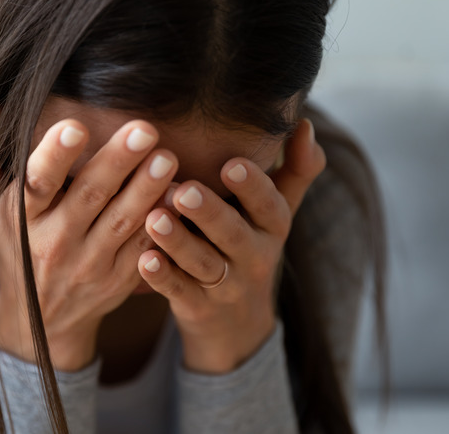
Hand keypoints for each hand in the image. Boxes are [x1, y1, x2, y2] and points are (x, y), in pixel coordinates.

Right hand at [0, 119, 177, 369]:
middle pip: (89, 197)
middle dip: (117, 162)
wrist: (40, 318)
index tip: (76, 126)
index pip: (37, 184)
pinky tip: (179, 197)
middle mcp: (55, 242)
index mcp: (22, 218)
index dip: (55, 156)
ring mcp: (89, 264)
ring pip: (122, 222)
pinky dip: (162, 223)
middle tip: (144, 130)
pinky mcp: (118, 278)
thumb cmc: (17, 248)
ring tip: (167, 158)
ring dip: (147, 189)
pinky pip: (144, 247)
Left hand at [138, 119, 324, 373]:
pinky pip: (180, 292)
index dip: (253, 186)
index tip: (231, 163)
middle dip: (209, 212)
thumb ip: (295, 169)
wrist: (238, 325)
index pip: (269, 206)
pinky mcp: (198, 308)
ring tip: (154, 218)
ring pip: (202, 264)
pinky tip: (143, 259)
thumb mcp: (276, 214)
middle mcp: (254, 257)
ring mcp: (226, 286)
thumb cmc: (251, 247)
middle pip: (233, 234)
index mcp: (273, 228)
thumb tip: (304, 124)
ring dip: (178, 242)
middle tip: (183, 190)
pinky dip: (162, 278)